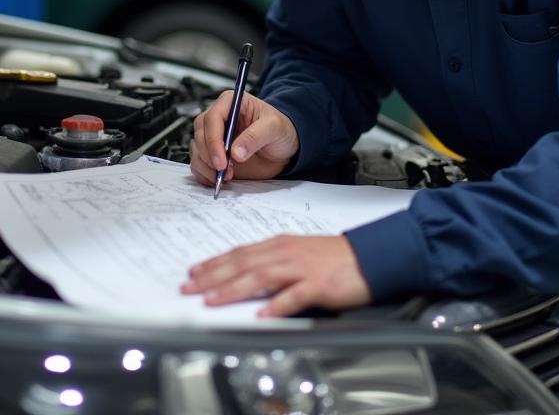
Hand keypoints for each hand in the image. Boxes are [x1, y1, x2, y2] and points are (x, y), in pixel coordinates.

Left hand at [181, 234, 370, 315]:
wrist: (368, 256)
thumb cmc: (333, 258)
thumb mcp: (298, 254)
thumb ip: (272, 263)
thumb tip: (244, 275)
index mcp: (280, 245)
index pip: (240, 253)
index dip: (214, 263)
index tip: (194, 272)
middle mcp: (286, 253)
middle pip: (243, 263)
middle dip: (213, 276)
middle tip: (189, 287)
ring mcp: (302, 268)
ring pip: (261, 276)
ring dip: (234, 289)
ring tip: (213, 300)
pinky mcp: (319, 284)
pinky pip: (294, 295)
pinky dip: (276, 305)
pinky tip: (262, 314)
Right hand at [189, 92, 297, 185]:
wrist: (284, 148)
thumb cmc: (280, 129)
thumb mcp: (274, 127)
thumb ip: (256, 137)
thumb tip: (236, 152)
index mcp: (231, 102)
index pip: (213, 117)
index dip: (214, 139)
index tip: (222, 160)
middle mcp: (219, 118)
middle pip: (200, 133)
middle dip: (209, 155)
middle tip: (223, 170)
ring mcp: (215, 137)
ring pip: (197, 149)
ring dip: (206, 166)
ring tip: (225, 176)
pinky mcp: (214, 154)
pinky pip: (199, 163)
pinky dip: (204, 174)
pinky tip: (217, 180)